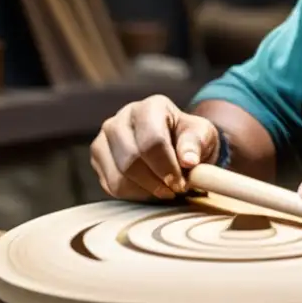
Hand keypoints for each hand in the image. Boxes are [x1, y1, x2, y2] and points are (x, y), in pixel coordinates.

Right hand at [90, 94, 219, 200]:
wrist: (174, 143)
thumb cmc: (190, 138)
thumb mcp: (203, 135)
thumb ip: (196, 144)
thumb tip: (189, 160)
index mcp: (151, 107)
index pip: (152, 140)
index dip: (167, 166)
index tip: (181, 183)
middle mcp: (121, 118)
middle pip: (131, 159)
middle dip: (156, 181)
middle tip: (175, 190)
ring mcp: (105, 138)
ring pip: (118, 176)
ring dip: (145, 191)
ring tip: (165, 191)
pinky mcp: (98, 158)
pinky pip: (111, 186)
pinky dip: (133, 195)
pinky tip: (150, 190)